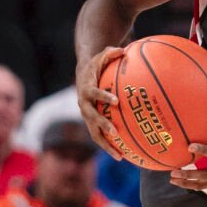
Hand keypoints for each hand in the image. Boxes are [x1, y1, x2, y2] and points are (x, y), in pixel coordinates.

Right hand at [76, 46, 127, 160]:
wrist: (82, 75)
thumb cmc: (95, 65)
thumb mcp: (101, 56)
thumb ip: (111, 53)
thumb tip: (123, 49)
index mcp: (86, 90)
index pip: (94, 94)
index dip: (103, 97)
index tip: (116, 101)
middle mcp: (84, 106)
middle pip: (91, 118)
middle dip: (102, 126)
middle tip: (115, 132)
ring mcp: (87, 117)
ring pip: (95, 134)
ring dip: (106, 145)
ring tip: (120, 157)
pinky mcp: (91, 124)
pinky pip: (100, 137)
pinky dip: (110, 146)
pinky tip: (124, 156)